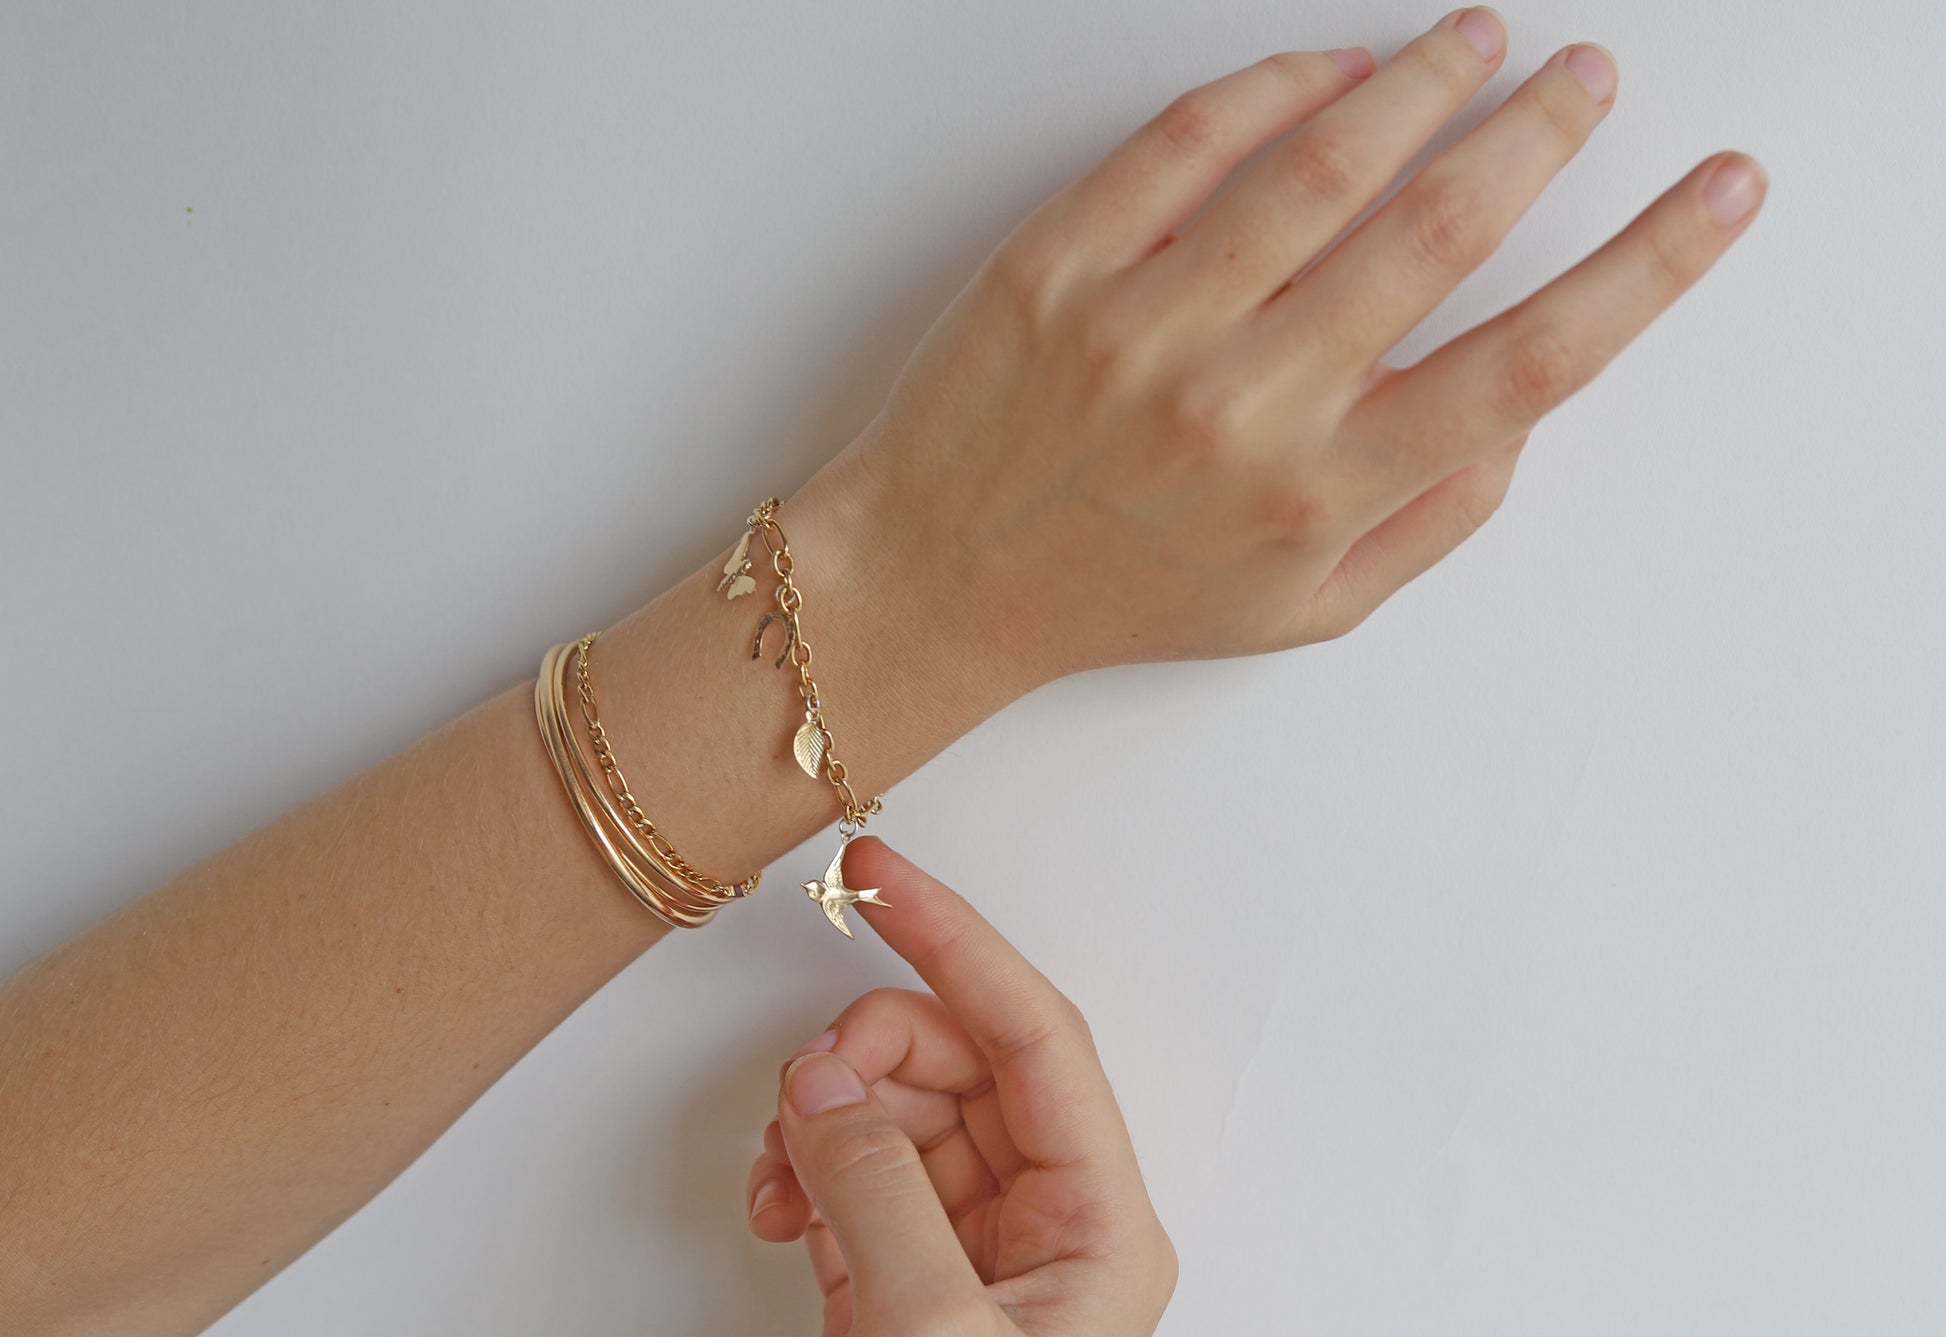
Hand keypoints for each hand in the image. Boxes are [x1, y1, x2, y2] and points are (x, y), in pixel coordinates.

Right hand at [744, 838, 1174, 1335]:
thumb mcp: (937, 1330)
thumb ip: (877, 1193)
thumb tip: (821, 1086)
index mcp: (1098, 1222)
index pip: (1034, 1033)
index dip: (955, 939)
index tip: (882, 875)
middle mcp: (1043, 1218)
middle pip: (953, 1061)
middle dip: (862, 1053)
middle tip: (803, 1088)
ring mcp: (970, 1246)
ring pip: (893, 1109)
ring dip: (819, 1119)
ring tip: (784, 1173)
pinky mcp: (902, 1274)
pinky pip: (851, 1172)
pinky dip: (800, 1171)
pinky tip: (778, 1207)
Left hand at [819, 8, 1763, 684]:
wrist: (941, 581)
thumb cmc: (1126, 593)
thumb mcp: (1304, 611)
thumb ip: (1433, 517)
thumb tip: (1526, 406)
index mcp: (1321, 495)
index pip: (1531, 361)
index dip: (1648, 267)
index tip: (1718, 193)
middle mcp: (1244, 407)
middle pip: (1439, 232)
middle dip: (1542, 134)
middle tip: (1588, 81)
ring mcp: (1146, 327)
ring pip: (1322, 164)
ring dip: (1427, 83)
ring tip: (1482, 43)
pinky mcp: (1060, 264)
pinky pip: (1185, 142)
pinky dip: (1273, 86)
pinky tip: (1332, 67)